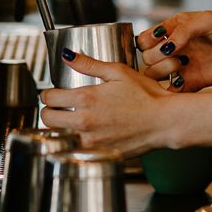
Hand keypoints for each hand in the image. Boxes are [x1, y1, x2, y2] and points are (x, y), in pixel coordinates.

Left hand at [38, 49, 175, 155]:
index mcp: (86, 99)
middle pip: (46, 118)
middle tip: (60, 107)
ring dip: (60, 128)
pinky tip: (88, 134)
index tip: (55, 93)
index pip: (48, 97)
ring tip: (72, 121)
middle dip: (50, 110)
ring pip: (57, 136)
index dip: (48, 93)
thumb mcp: (119, 72)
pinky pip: (76, 149)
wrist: (165, 122)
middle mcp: (84, 122)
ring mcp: (90, 142)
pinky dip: (76, 142)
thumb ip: (90, 64)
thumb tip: (68, 56)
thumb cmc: (147, 96)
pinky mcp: (98, 155)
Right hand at [136, 11, 211, 91]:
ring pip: (154, 75)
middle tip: (175, 52)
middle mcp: (176, 48)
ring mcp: (183, 66)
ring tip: (181, 64)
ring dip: (161, 70)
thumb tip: (166, 45)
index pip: (145, 38)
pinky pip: (172, 91)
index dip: (147, 41)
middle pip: (146, 57)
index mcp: (175, 29)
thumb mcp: (209, 19)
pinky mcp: (193, 83)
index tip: (160, 41)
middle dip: (155, 55)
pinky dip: (169, 90)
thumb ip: (185, 30)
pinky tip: (179, 82)